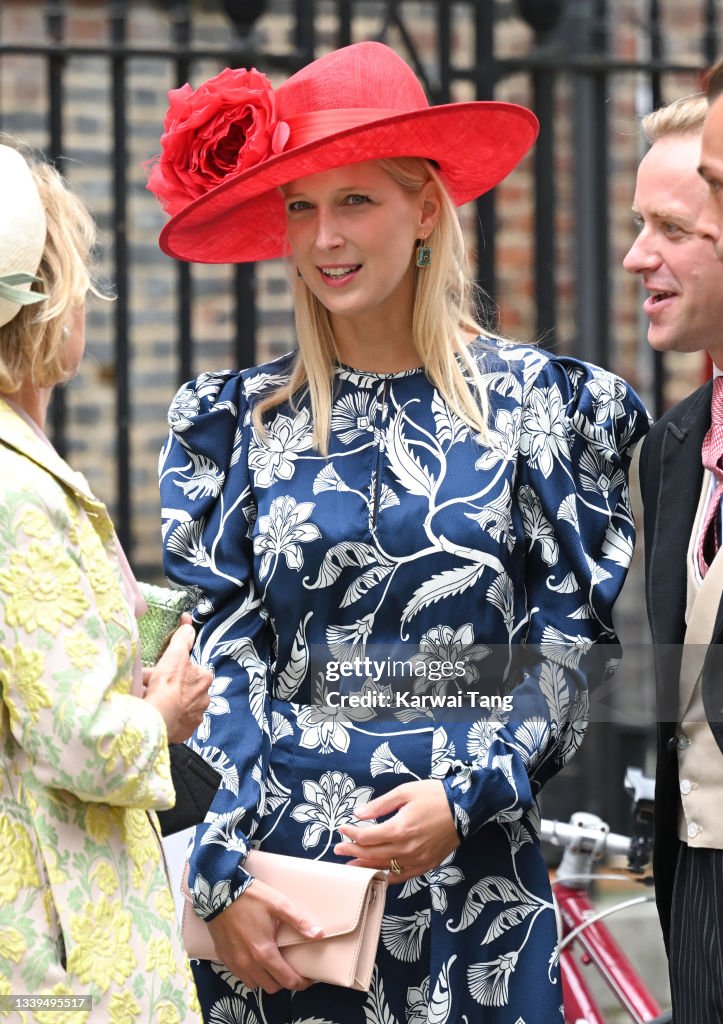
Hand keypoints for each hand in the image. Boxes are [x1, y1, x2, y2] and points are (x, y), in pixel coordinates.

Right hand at [143, 614, 211, 742]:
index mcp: (204, 678)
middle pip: (182, 688)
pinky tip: (156, 716)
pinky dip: (167, 718)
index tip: (158, 676)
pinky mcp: (187, 731)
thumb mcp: (174, 654)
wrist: (158, 717)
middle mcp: (205, 698)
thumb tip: (187, 621)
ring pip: (179, 705)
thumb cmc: (166, 684)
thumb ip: (182, 638)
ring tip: (149, 703)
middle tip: (149, 688)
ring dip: (167, 702)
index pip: (187, 670)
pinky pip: (176, 722)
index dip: (170, 671)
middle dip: (167, 687)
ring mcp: (196, 716)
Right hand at [206, 879, 322, 992]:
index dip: (301, 983)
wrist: (219, 893)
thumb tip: (319, 934)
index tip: (309, 979)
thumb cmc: (251, 898)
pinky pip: (241, 977)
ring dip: (267, 980)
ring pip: (255, 985)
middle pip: (272, 987)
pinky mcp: (224, 958)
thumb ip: (299, 921)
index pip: (287, 980)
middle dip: (285, 982)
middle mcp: (249, 963)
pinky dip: (251, 974)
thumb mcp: (279, 904)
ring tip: (274, 965)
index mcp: (264, 952)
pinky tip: (255, 960)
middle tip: (292, 969)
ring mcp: (234, 963)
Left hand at [334, 779, 459, 882]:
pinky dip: (388, 877)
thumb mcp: (404, 792)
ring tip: (351, 867)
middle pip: (372, 855)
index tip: (342, 829)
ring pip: (385, 868)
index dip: (351, 834)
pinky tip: (378, 875)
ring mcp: (417, 859)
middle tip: (338, 851)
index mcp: (399, 829)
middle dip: (352, 853)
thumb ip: (379, 805)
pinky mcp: (427, 864)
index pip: (366, 837)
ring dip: (366, 868)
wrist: (464, 807)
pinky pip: (403, 876)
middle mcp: (406, 848)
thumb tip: (359, 814)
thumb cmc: (434, 796)